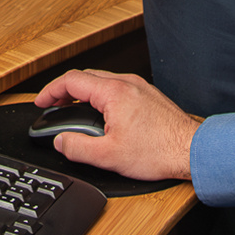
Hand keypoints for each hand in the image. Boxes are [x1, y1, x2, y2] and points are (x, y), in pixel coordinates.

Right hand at [33, 69, 200, 180]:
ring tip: (74, 111)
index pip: (71, 81)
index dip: (50, 91)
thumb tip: (61, 142)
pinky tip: (102, 113)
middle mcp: (126, 83)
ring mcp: (139, 86)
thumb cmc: (159, 152)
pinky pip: (116, 86)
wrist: (193, 150)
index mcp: (113, 92)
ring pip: (101, 80)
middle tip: (53, 107)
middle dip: (64, 91)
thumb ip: (78, 148)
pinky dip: (100, 95)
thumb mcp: (109, 157)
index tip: (41, 102)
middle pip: (85, 77)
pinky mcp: (148, 94)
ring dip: (83, 93)